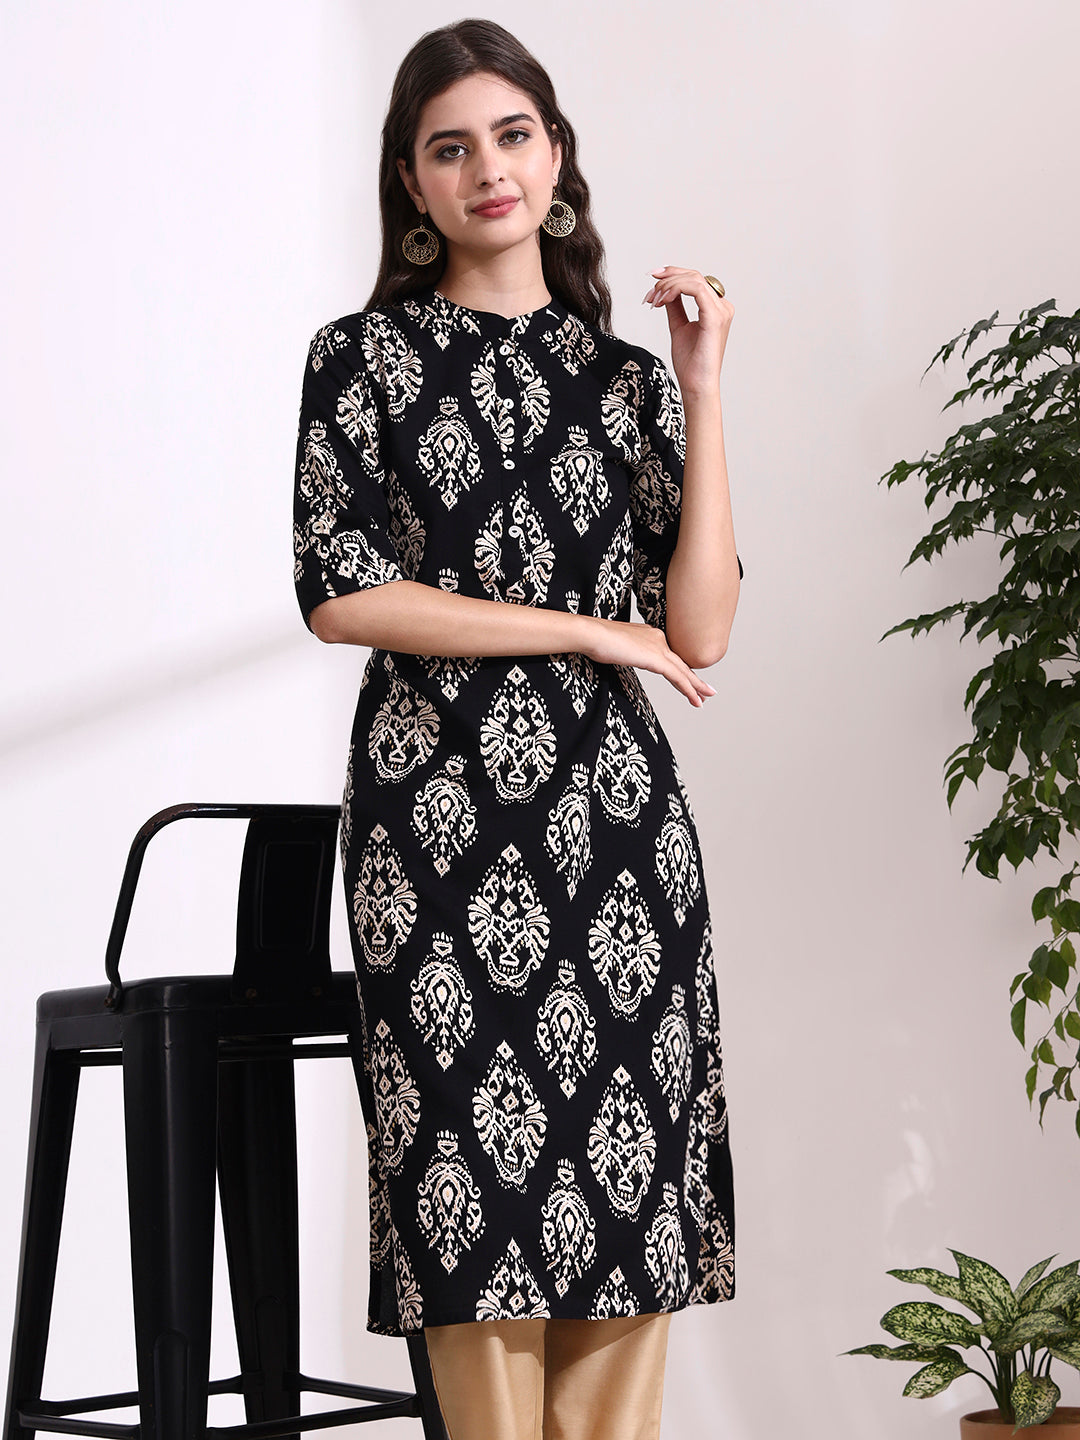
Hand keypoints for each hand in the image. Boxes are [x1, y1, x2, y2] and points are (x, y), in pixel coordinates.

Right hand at [581, 616, 716, 706]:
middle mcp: (658, 638)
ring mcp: (658, 647)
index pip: (669, 656)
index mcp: (650, 634)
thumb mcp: (617, 647)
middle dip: (694, 679)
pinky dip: (688, 689)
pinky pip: (677, 676)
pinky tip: (695, 699)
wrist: (592, 633)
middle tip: (707, 691)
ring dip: (696, 686)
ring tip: (706, 697)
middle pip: (680, 662)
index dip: (680, 669)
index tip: (687, 681)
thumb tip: (628, 657)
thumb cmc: (596, 640)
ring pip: (682, 670)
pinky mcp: (655, 658)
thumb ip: (628, 652)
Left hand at [643, 266, 733, 399]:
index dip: (673, 274)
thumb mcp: (678, 326)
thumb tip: (665, 289)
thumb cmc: (690, 363)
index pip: (695, 280)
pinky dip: (676, 289)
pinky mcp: (715, 317)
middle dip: (667, 278)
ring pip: (694, 280)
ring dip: (669, 285)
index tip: (653, 278)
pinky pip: (696, 290)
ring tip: (654, 299)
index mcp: (716, 308)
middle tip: (650, 290)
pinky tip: (663, 299)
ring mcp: (721, 311)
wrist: (695, 385)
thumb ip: (674, 306)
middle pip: (694, 276)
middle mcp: (722, 307)